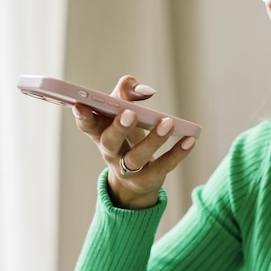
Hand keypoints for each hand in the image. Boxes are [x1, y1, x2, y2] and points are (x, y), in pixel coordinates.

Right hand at [72, 75, 195, 208]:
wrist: (134, 178)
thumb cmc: (126, 134)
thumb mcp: (122, 110)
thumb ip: (127, 92)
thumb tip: (146, 90)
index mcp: (100, 133)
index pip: (87, 125)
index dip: (82, 117)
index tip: (80, 105)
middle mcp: (109, 153)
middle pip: (110, 142)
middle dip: (119, 128)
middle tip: (130, 114)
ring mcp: (127, 170)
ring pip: (136, 158)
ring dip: (152, 140)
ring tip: (168, 122)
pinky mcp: (147, 180)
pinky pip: (162, 167)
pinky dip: (177, 153)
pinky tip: (189, 140)